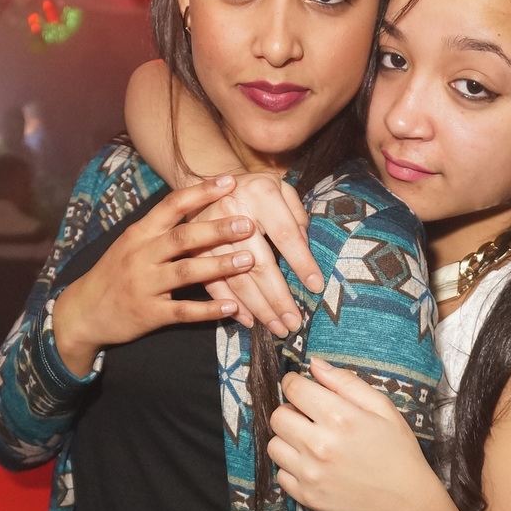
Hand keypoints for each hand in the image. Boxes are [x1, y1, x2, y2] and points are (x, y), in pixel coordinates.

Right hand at [52, 176, 256, 374]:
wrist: (83, 312)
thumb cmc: (115, 274)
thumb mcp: (132, 245)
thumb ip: (161, 230)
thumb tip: (200, 210)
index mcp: (140, 233)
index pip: (172, 205)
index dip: (201, 192)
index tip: (229, 182)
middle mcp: (142, 255)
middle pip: (183, 237)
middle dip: (217, 229)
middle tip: (248, 223)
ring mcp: (145, 285)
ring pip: (186, 272)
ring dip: (219, 266)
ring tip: (249, 261)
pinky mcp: (149, 313)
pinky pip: (183, 311)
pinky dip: (208, 310)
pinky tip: (231, 306)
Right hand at [201, 171, 322, 335]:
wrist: (211, 183)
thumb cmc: (257, 190)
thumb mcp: (282, 189)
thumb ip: (297, 217)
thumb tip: (305, 251)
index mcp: (260, 193)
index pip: (286, 235)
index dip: (302, 263)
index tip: (315, 287)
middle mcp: (232, 211)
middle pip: (258, 264)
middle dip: (278, 298)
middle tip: (293, 323)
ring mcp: (208, 233)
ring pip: (236, 278)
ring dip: (257, 308)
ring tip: (276, 328)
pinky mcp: (194, 250)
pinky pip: (212, 283)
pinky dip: (229, 305)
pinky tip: (248, 320)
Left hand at [268, 357, 440, 510]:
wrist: (406, 503)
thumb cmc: (398, 452)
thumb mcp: (383, 408)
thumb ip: (346, 382)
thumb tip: (314, 364)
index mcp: (340, 417)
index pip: (293, 389)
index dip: (295, 384)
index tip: (302, 389)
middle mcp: (320, 445)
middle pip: (277, 416)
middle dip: (290, 411)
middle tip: (308, 418)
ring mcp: (311, 473)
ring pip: (274, 445)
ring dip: (288, 440)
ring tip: (310, 443)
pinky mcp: (307, 496)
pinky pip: (280, 474)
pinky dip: (292, 468)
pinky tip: (313, 466)